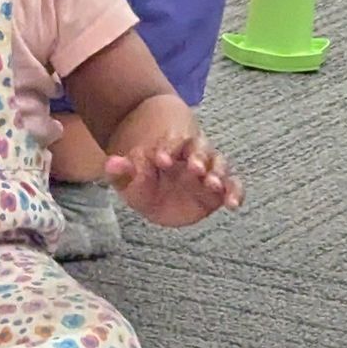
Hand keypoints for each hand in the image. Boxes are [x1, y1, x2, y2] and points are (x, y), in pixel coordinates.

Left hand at [105, 133, 242, 226]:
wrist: (156, 196)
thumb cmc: (141, 181)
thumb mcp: (126, 178)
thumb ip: (121, 171)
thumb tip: (111, 163)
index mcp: (169, 148)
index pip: (171, 143)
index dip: (167, 149)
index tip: (160, 160)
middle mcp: (192, 156)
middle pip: (201, 150)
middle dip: (198, 157)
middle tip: (194, 167)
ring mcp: (208, 171)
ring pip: (219, 165)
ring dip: (217, 173)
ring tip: (211, 184)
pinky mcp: (218, 190)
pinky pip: (232, 187)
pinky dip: (235, 193)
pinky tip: (233, 204)